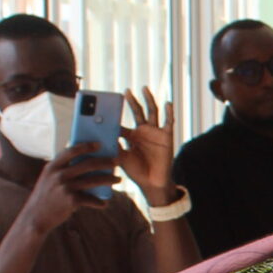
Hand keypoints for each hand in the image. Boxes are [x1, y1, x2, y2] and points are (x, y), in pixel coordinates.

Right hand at [14, 142, 119, 238]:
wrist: (36, 216)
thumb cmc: (46, 196)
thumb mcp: (48, 178)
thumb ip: (62, 169)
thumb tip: (84, 161)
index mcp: (52, 167)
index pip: (71, 151)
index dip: (87, 146)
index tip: (100, 144)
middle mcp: (59, 175)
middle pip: (88, 164)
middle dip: (105, 162)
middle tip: (117, 161)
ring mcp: (65, 187)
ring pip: (94, 180)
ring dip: (109, 179)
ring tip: (118, 180)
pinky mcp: (71, 200)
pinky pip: (91, 199)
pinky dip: (99, 202)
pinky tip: (104, 204)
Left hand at [116, 88, 177, 203]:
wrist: (152, 183)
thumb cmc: (136, 172)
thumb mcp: (120, 157)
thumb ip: (114, 145)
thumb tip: (103, 135)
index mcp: (131, 136)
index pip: (122, 122)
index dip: (114, 116)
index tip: (105, 107)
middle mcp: (143, 132)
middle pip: (137, 112)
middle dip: (132, 101)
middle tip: (125, 91)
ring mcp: (155, 133)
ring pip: (152, 112)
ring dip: (149, 100)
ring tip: (144, 89)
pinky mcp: (166, 137)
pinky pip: (169, 122)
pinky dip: (169, 113)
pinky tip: (167, 103)